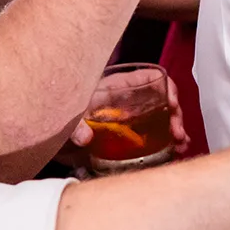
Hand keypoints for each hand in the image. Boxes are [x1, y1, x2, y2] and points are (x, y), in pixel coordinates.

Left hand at [57, 82, 191, 155]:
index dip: (166, 87)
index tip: (172, 104)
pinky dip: (165, 143)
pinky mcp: (126, 138)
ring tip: (181, 145)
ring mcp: (128, 119)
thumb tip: (84, 136)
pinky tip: (173, 151)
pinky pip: (152, 136)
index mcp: (115, 87)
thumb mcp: (67, 115)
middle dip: (174, 116)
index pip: (148, 78)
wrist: (49, 132)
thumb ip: (74, 124)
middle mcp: (125, 101)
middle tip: (178, 133)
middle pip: (160, 101)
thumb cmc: (59, 113)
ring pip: (160, 119)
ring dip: (174, 131)